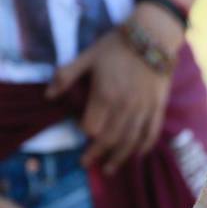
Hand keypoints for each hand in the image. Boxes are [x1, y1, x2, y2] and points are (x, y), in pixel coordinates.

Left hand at [45, 4, 182, 174]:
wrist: (153, 38)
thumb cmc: (117, 46)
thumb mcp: (88, 56)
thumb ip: (67, 76)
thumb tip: (48, 95)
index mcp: (105, 95)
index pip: (92, 126)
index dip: (84, 132)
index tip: (82, 131)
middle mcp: (124, 107)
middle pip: (109, 139)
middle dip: (97, 153)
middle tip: (87, 163)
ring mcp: (143, 109)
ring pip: (130, 141)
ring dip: (118, 157)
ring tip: (109, 169)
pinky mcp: (158, 108)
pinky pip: (150, 133)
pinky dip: (143, 147)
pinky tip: (136, 155)